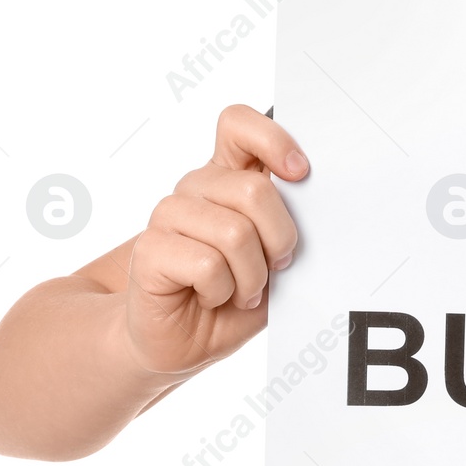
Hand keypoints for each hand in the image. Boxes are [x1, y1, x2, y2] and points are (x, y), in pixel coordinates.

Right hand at [124, 104, 308, 375]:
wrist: (182, 340)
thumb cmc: (233, 294)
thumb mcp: (274, 257)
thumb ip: (289, 225)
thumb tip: (316, 204)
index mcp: (227, 176)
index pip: (238, 124)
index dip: (271, 139)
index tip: (299, 172)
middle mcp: (196, 188)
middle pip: (253, 189)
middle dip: (280, 239)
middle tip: (275, 266)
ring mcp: (167, 215)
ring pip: (234, 232)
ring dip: (252, 275)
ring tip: (242, 290)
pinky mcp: (149, 249)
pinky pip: (207, 265)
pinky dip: (223, 291)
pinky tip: (212, 297)